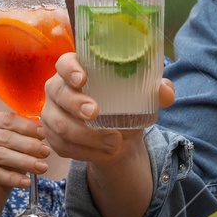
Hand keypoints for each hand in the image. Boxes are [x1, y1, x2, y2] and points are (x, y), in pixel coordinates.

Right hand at [0, 110, 48, 215]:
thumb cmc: (4, 164)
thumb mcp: (16, 147)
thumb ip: (25, 136)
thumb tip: (43, 129)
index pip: (8, 119)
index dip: (28, 127)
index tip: (44, 134)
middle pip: (5, 137)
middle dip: (29, 145)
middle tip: (46, 152)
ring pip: (1, 155)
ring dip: (25, 162)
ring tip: (42, 168)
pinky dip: (13, 178)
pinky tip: (26, 182)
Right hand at [41, 52, 171, 163]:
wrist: (118, 136)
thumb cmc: (125, 106)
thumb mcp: (142, 97)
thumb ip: (156, 91)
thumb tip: (165, 91)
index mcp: (76, 70)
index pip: (64, 62)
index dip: (70, 69)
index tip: (83, 79)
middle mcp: (58, 88)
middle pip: (58, 93)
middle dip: (76, 104)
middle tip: (95, 113)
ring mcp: (51, 113)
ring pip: (60, 125)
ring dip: (85, 136)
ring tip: (113, 141)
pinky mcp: (51, 136)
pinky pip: (61, 146)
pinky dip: (84, 152)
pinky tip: (103, 153)